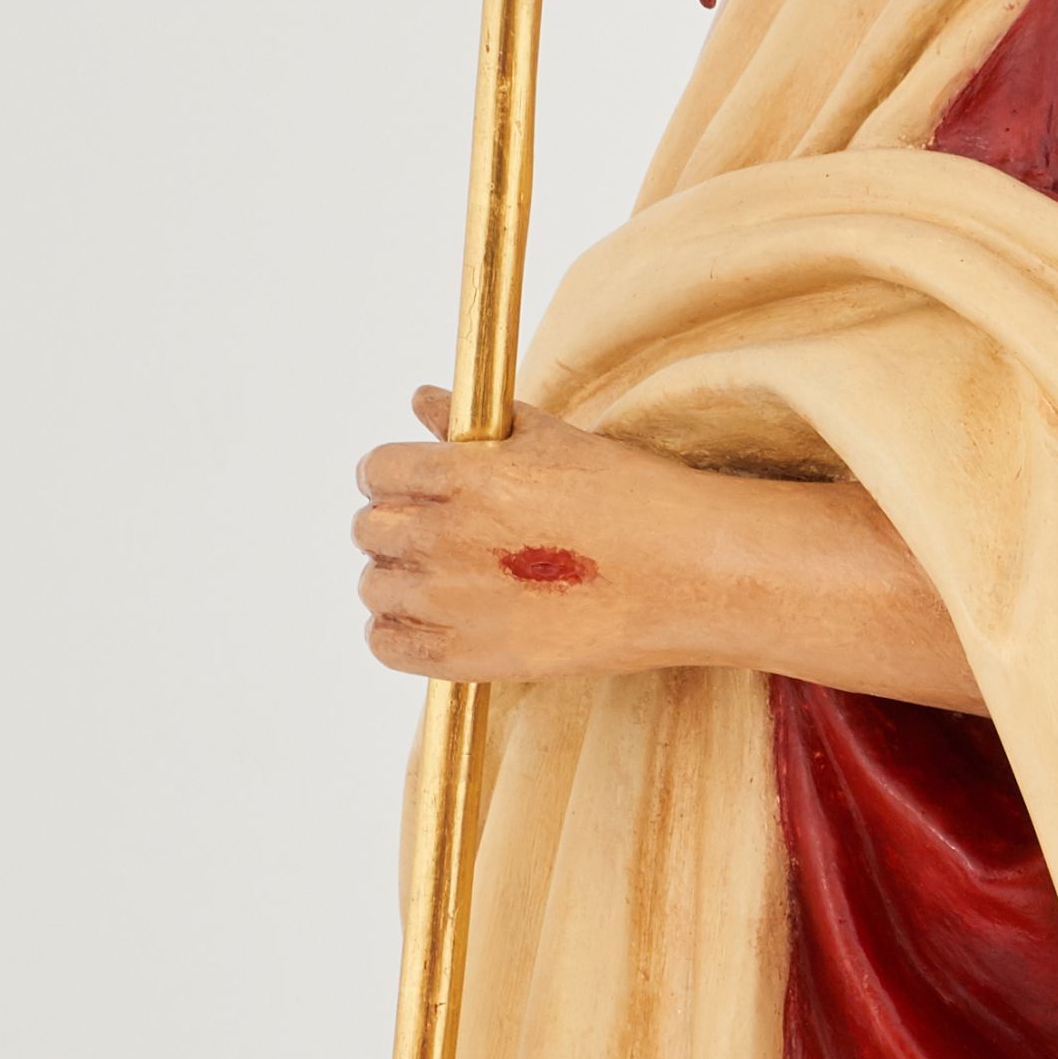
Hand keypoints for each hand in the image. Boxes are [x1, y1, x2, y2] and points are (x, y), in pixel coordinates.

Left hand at [352, 389, 985, 712]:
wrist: (688, 576)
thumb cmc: (634, 500)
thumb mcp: (551, 441)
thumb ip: (471, 423)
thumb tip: (424, 400)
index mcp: (465, 475)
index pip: (377, 470)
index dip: (395, 476)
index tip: (417, 486)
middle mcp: (447, 537)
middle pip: (369, 530)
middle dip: (399, 526)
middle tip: (444, 533)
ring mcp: (452, 602)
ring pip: (373, 587)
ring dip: (399, 579)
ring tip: (449, 577)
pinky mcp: (468, 657)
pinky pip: (387, 645)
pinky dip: (398, 632)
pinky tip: (437, 618)